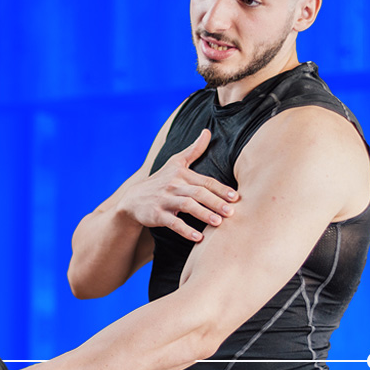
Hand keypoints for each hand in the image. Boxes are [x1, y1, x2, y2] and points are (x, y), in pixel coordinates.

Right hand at [116, 129, 238, 241]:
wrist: (133, 199)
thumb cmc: (160, 181)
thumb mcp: (174, 163)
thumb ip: (193, 149)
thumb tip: (207, 132)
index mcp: (181, 174)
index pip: (205, 181)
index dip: (221, 189)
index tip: (236, 197)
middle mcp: (173, 185)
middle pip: (198, 192)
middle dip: (216, 202)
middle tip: (232, 212)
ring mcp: (164, 200)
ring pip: (186, 206)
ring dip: (203, 214)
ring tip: (218, 223)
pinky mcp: (156, 215)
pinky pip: (173, 223)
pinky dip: (185, 230)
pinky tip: (198, 238)